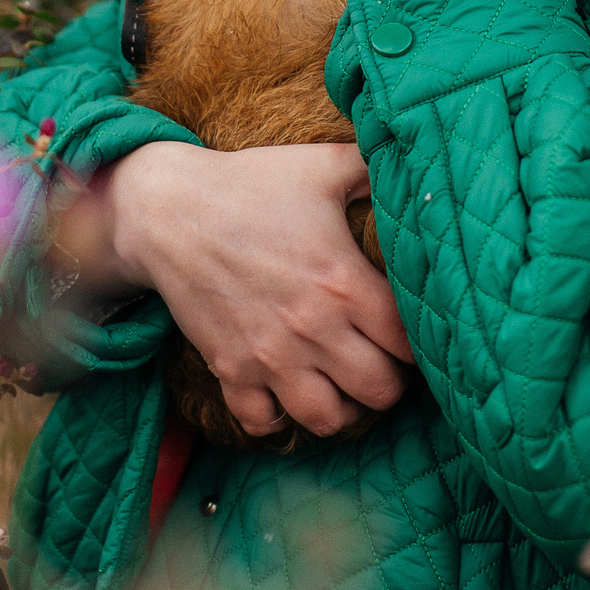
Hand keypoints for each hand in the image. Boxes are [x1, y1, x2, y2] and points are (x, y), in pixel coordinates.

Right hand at [100, 140, 413, 437]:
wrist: (170, 210)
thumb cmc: (252, 184)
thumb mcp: (323, 166)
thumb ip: (375, 170)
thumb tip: (412, 167)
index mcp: (346, 284)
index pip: (408, 344)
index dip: (418, 344)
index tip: (408, 336)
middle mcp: (314, 329)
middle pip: (379, 391)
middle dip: (389, 382)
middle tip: (381, 364)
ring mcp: (270, 356)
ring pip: (328, 419)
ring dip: (341, 408)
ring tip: (340, 386)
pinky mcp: (231, 370)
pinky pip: (263, 423)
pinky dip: (277, 417)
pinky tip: (284, 393)